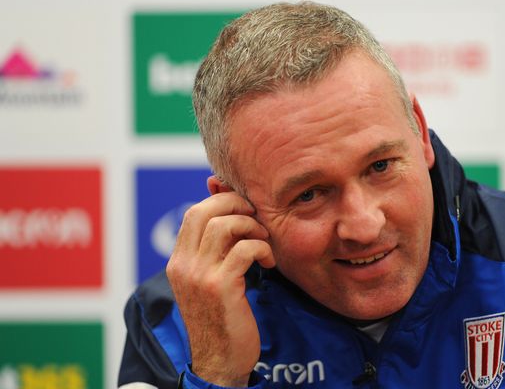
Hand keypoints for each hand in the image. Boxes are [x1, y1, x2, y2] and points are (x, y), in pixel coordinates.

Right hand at [166, 180, 274, 387]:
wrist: (220, 360)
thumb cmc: (221, 318)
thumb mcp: (209, 281)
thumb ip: (214, 250)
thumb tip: (230, 217)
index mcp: (178, 262)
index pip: (194, 212)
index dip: (222, 201)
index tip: (246, 210)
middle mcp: (184, 265)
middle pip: (204, 210)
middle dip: (237, 205)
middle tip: (257, 218)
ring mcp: (200, 276)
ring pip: (224, 225)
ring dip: (252, 227)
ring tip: (263, 241)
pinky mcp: (221, 288)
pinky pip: (244, 250)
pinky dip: (261, 248)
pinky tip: (268, 261)